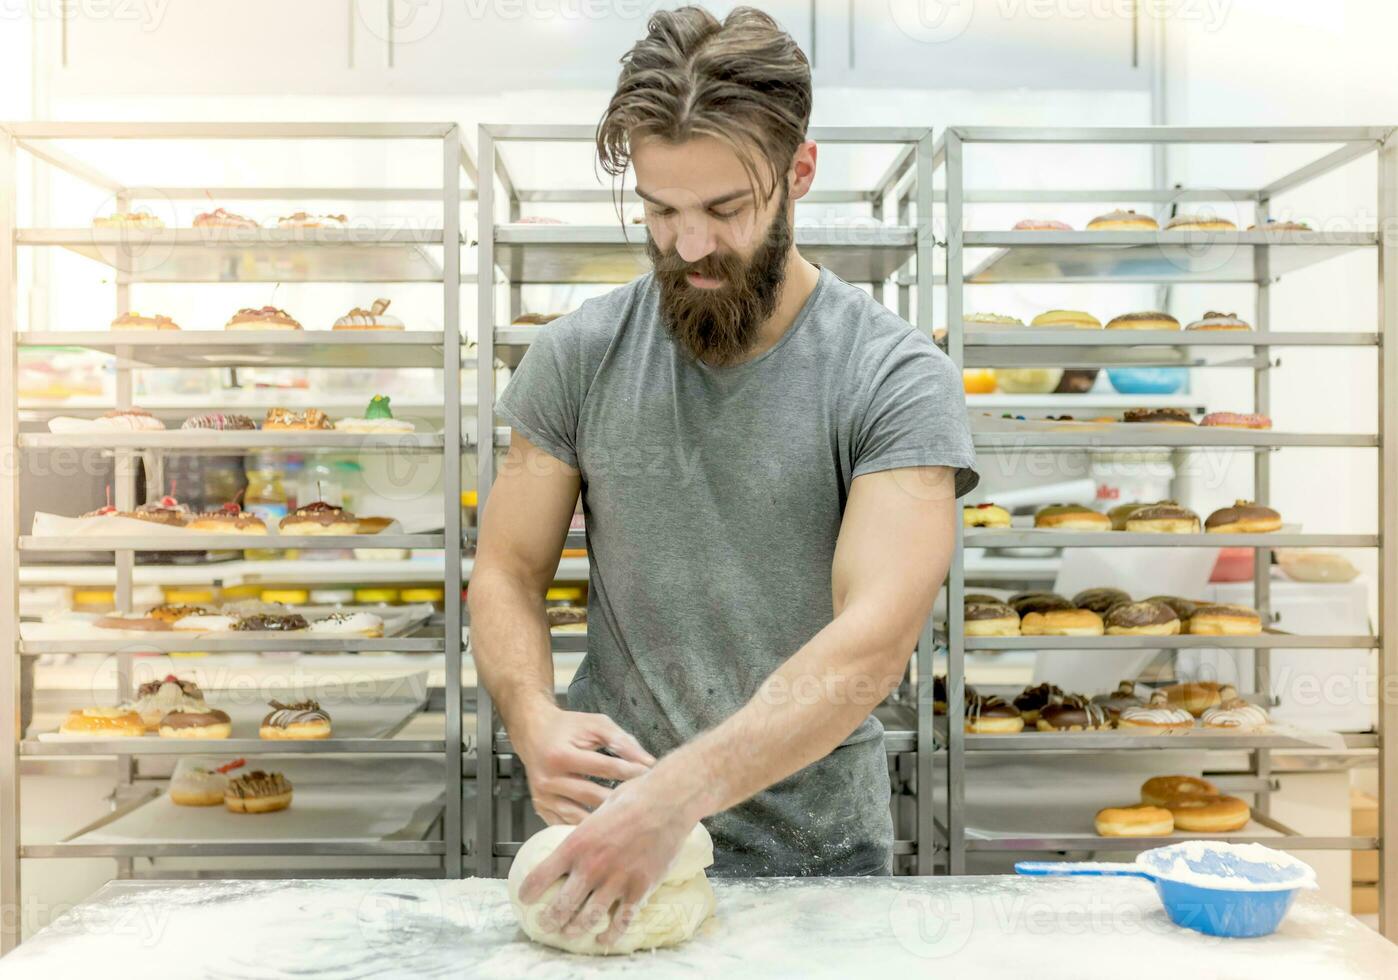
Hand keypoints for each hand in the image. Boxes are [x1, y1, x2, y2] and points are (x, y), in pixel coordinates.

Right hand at [511, 704, 655, 824]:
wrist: (533, 732)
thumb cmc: (567, 727)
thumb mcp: (595, 724)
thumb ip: (621, 740)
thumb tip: (647, 761)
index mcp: (561, 755)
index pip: (603, 768)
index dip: (629, 772)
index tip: (648, 776)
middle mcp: (549, 779)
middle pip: (591, 795)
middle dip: (619, 799)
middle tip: (643, 803)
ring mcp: (543, 797)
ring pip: (578, 816)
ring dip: (603, 819)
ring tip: (626, 820)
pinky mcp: (541, 808)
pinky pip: (564, 824)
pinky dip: (584, 828)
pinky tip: (602, 829)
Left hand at [518, 771, 699, 947]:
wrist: (667, 802)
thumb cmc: (633, 798)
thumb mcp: (597, 810)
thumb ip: (585, 832)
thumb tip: (578, 839)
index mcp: (576, 844)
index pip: (541, 876)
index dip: (529, 892)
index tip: (525, 898)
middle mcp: (592, 866)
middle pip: (561, 906)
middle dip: (550, 920)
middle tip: (545, 924)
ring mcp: (615, 880)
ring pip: (587, 918)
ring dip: (575, 930)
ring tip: (569, 933)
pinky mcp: (639, 888)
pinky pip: (621, 920)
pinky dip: (610, 934)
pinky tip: (604, 938)